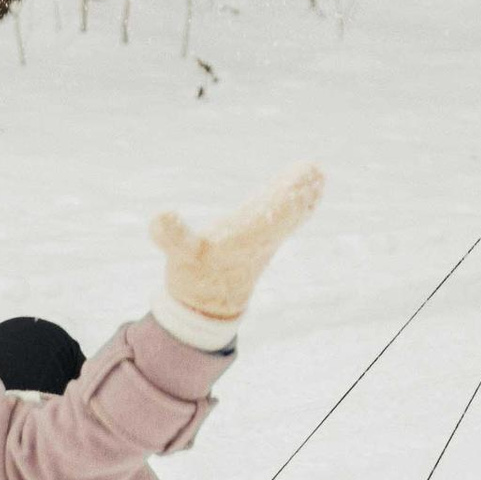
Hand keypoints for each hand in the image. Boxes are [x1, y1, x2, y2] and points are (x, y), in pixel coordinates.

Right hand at [151, 163, 325, 325]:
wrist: (204, 308)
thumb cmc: (191, 277)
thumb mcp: (177, 255)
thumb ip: (171, 236)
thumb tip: (161, 217)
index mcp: (242, 240)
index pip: (269, 215)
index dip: (286, 198)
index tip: (303, 177)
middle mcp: (258, 241)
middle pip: (284, 215)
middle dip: (298, 195)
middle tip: (316, 171)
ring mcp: (263, 243)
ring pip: (287, 218)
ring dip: (302, 198)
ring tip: (318, 175)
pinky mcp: (261, 244)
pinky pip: (284, 222)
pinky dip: (298, 208)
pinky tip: (311, 194)